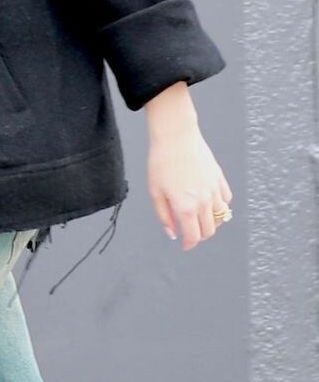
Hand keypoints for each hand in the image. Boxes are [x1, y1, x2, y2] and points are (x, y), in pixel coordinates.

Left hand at [145, 82, 231, 248]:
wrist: (176, 136)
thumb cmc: (161, 162)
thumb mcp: (155, 192)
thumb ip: (164, 216)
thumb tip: (173, 233)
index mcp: (186, 207)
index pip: (194, 236)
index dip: (189, 244)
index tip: (184, 245)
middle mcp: (204, 202)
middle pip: (210, 230)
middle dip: (200, 235)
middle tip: (190, 232)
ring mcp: (215, 190)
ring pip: (221, 217)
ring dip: (212, 223)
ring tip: (199, 218)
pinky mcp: (220, 178)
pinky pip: (226, 200)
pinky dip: (221, 206)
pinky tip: (210, 202)